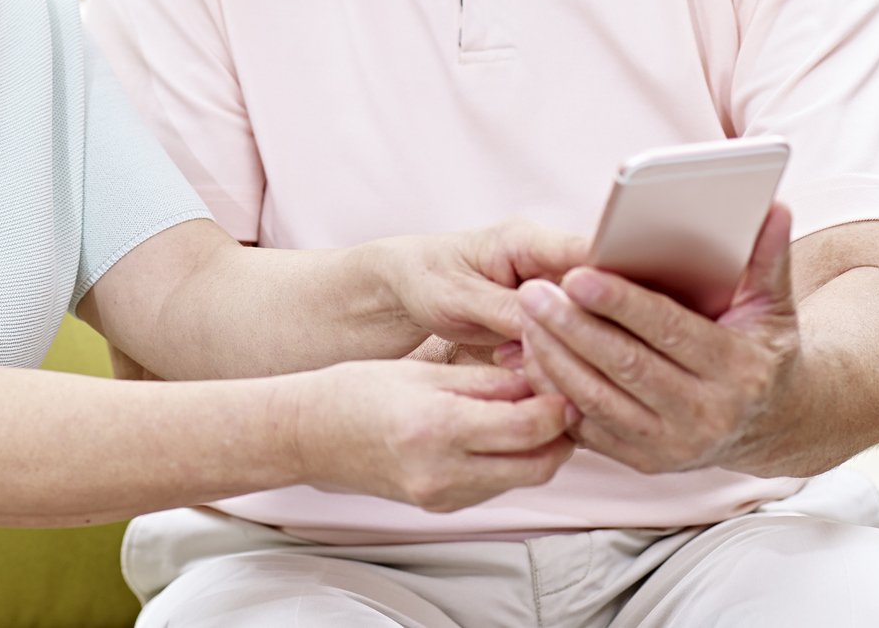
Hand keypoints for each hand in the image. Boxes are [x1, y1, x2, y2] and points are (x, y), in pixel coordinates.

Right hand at [294, 360, 575, 511]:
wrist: (311, 434)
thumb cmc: (359, 391)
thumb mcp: (426, 371)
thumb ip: (488, 382)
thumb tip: (540, 381)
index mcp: (438, 427)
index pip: (529, 427)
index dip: (559, 405)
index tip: (567, 380)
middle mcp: (443, 472)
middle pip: (538, 465)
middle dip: (561, 434)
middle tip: (563, 398)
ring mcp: (442, 496)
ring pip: (521, 480)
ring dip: (538, 450)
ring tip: (535, 411)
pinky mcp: (440, 507)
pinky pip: (495, 488)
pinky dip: (510, 462)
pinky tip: (503, 433)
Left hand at [380, 218, 600, 351]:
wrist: (408, 288)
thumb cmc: (428, 280)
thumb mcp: (459, 297)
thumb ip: (505, 310)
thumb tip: (551, 327)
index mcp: (528, 240)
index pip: (590, 253)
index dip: (613, 282)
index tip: (620, 316)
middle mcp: (550, 261)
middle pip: (601, 290)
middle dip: (596, 327)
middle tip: (573, 362)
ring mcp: (553, 291)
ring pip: (589, 321)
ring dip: (574, 350)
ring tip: (535, 368)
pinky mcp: (551, 317)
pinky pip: (571, 340)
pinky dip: (560, 361)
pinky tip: (537, 376)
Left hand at [509, 203, 802, 474]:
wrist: (770, 423)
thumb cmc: (762, 349)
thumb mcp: (773, 305)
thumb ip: (767, 257)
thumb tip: (773, 207)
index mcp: (739, 369)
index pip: (670, 330)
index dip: (621, 303)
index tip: (577, 275)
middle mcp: (708, 414)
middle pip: (625, 365)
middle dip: (573, 327)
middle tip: (532, 292)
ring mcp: (673, 445)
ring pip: (598, 398)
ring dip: (554, 357)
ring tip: (525, 317)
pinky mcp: (644, 460)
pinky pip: (588, 425)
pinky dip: (555, 391)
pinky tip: (532, 354)